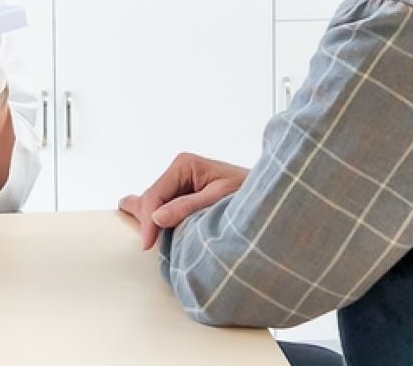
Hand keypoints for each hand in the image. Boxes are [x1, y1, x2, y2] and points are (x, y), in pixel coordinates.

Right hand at [119, 153, 248, 249]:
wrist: (268, 196)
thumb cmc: (249, 193)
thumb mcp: (218, 199)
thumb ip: (188, 207)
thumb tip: (157, 217)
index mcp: (184, 164)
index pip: (155, 193)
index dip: (148, 219)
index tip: (149, 245)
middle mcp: (179, 170)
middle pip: (152, 198)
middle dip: (149, 221)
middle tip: (150, 247)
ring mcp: (181, 181)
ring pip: (156, 203)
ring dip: (152, 221)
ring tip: (147, 239)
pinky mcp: (185, 193)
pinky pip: (164, 206)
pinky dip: (158, 218)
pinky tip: (145, 223)